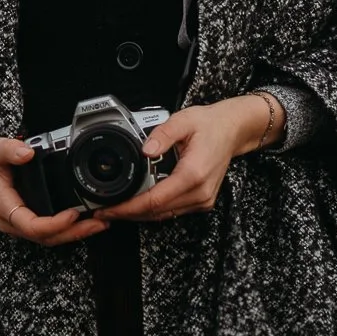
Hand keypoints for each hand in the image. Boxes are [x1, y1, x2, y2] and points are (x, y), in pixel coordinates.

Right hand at [0, 133, 108, 246]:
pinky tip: (85, 220)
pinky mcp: (27, 219)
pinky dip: (68, 229)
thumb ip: (9, 149)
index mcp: (4, 207)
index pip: (31, 225)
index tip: (73, 214)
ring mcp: (19, 223)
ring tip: (99, 223)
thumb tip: (27, 152)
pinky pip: (48, 231)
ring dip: (75, 233)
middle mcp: (12, 221)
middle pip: (45, 237)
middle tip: (99, 223)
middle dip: (74, 233)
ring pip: (49, 238)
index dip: (54, 224)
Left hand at [92, 93, 281, 224]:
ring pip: (164, 215)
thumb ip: (162, 134)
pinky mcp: (202, 201)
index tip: (109, 208)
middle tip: (104, 210)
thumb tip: (145, 149)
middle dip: (129, 213)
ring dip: (140, 214)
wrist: (232, 130)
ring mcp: (203, 199)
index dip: (129, 207)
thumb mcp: (183, 120)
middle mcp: (199, 192)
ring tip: (117, 208)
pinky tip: (138, 203)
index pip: (155, 200)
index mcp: (193, 174)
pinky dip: (154, 210)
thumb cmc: (210, 125)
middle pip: (157, 213)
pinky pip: (173, 211)